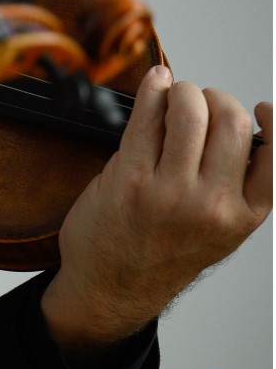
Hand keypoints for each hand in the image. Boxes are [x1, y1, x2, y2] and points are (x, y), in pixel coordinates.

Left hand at [41, 67, 271, 358]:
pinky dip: (153, 90)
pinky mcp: (129, 178)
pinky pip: (146, 118)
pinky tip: (155, 82)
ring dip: (182, 91)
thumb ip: (233, 185)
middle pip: (231, 121)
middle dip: (216, 98)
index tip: (261, 109)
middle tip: (200, 101)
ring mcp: (170, 192)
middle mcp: (212, 204)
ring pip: (190, 112)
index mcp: (243, 216)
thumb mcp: (218, 230)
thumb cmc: (160, 254)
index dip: (272, 122)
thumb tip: (234, 126)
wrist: (110, 286)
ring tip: (174, 95)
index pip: (274, 154)